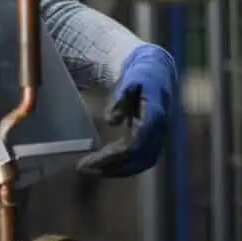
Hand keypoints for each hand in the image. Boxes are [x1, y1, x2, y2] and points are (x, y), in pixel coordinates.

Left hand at [77, 45, 176, 177]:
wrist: (157, 70)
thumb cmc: (141, 74)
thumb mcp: (131, 79)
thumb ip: (121, 99)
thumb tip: (111, 122)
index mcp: (154, 117)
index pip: (134, 146)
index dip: (113, 157)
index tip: (90, 161)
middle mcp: (158, 131)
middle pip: (136, 159)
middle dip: (111, 167)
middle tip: (83, 168)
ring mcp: (156, 136)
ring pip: (139, 162)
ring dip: (115, 169)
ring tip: (89, 169)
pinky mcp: (150, 138)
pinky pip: (138, 158)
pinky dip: (121, 165)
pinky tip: (103, 164)